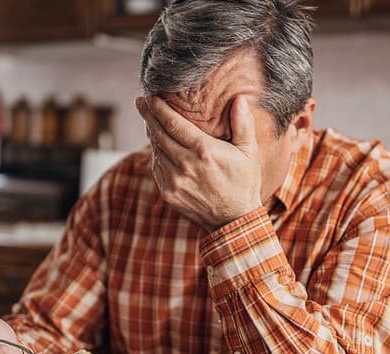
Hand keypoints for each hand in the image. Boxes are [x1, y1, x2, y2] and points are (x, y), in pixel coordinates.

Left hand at [136, 95, 262, 229]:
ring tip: (149, 121)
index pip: (173, 123)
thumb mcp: (249, 152)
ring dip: (150, 134)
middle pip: (158, 134)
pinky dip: (155, 154)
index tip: (150, 97)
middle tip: (141, 102)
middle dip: (148, 116)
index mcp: (204, 150)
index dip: (159, 108)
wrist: (234, 220)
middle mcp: (186, 165)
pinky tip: (158, 146)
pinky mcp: (169, 194)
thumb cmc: (244, 183)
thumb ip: (242, 124)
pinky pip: (157, 168)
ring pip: (156, 151)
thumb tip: (240, 99)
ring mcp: (175, 181)